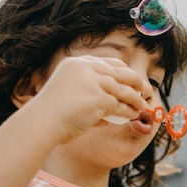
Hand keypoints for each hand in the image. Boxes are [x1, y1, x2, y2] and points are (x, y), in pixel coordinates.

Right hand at [25, 55, 149, 142]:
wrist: (41, 123)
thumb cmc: (51, 114)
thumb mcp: (68, 92)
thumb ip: (88, 91)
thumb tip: (112, 102)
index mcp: (77, 63)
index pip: (107, 63)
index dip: (122, 71)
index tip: (132, 79)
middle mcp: (85, 68)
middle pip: (120, 72)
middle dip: (135, 81)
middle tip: (145, 89)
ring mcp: (93, 81)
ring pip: (123, 89)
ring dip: (135, 98)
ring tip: (142, 106)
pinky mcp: (99, 97)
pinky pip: (120, 104)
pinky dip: (129, 110)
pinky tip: (133, 115)